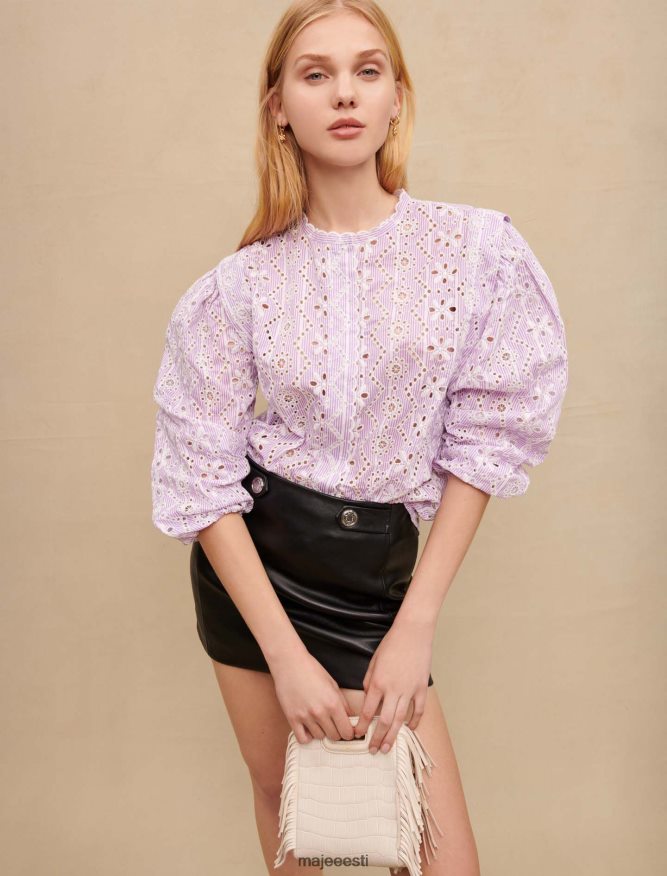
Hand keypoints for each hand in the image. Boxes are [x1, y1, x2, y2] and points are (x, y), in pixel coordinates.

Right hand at [269, 648, 355, 743]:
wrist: (289, 663)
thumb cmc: (311, 669)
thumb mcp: (332, 684)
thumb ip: (342, 703)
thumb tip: (350, 718)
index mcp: (333, 703)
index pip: (347, 731)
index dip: (349, 732)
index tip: (348, 730)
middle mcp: (320, 712)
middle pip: (334, 736)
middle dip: (337, 731)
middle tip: (334, 724)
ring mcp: (305, 717)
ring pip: (319, 737)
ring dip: (322, 731)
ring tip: (320, 720)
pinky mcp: (292, 718)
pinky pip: (302, 738)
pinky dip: (307, 736)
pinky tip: (309, 728)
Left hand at [353, 619, 432, 753]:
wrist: (413, 632)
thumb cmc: (391, 643)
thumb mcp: (374, 660)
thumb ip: (369, 680)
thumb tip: (368, 695)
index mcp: (377, 682)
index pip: (367, 711)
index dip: (361, 725)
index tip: (357, 735)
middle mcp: (392, 690)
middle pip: (383, 720)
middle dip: (377, 737)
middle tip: (373, 750)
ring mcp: (408, 690)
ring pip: (400, 720)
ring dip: (393, 736)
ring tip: (388, 748)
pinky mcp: (421, 688)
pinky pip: (418, 709)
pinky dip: (415, 721)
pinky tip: (410, 729)